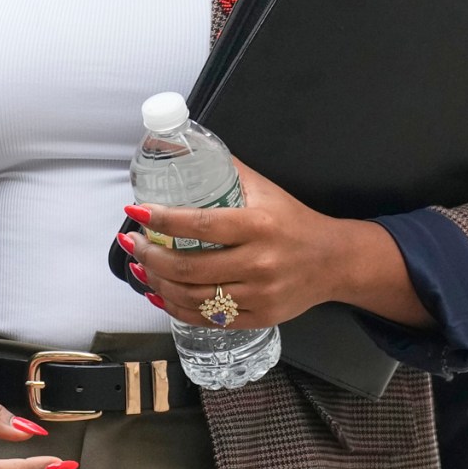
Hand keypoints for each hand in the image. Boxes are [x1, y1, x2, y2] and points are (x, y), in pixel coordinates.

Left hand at [125, 161, 432, 330]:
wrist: (335, 262)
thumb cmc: (295, 222)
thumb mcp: (267, 190)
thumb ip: (229, 172)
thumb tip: (187, 150)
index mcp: (259, 226)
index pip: (200, 225)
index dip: (162, 220)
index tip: (137, 211)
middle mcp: (259, 263)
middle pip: (189, 268)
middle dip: (150, 256)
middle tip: (132, 243)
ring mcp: (259, 295)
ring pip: (192, 298)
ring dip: (157, 283)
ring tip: (139, 267)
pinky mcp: (258, 318)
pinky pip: (207, 318)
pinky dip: (175, 308)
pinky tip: (159, 294)